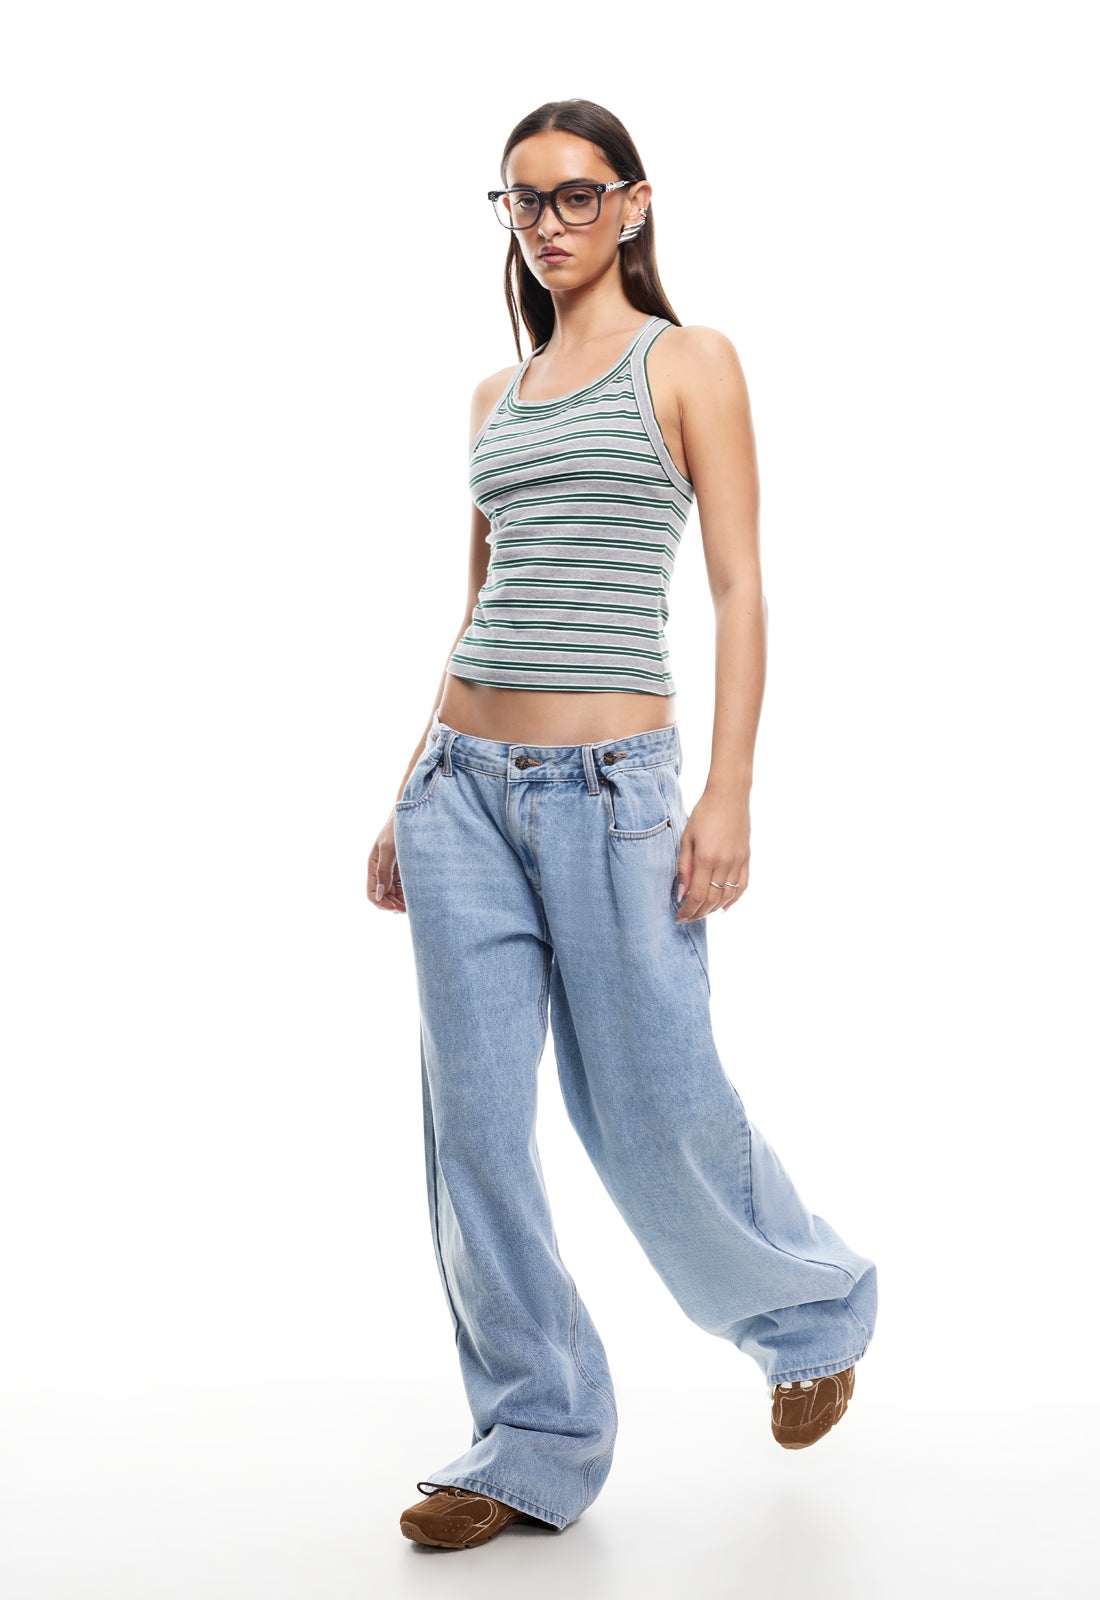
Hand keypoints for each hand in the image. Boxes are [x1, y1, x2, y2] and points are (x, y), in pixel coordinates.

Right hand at [367, 814, 406, 913]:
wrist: (414, 814)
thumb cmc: (397, 828)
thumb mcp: (389, 848)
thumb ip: (384, 871)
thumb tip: (379, 894)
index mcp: (373, 866)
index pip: (371, 893)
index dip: (380, 903)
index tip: (393, 907)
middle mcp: (382, 871)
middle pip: (384, 897)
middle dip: (392, 906)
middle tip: (406, 910)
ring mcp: (394, 871)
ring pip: (395, 895)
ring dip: (401, 903)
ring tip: (413, 907)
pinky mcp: (406, 870)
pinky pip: (405, 888)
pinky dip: (409, 896)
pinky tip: (417, 899)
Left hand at [675, 790, 749, 921]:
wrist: (728, 795)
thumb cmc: (703, 813)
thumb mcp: (686, 838)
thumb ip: (684, 866)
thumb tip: (682, 893)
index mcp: (706, 858)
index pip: (697, 895)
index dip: (688, 910)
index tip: (679, 917)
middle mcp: (725, 863)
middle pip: (712, 900)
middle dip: (698, 913)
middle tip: (687, 918)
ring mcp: (738, 862)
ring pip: (728, 896)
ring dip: (714, 909)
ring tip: (701, 913)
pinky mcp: (746, 858)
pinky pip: (742, 886)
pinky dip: (734, 900)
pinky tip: (724, 907)